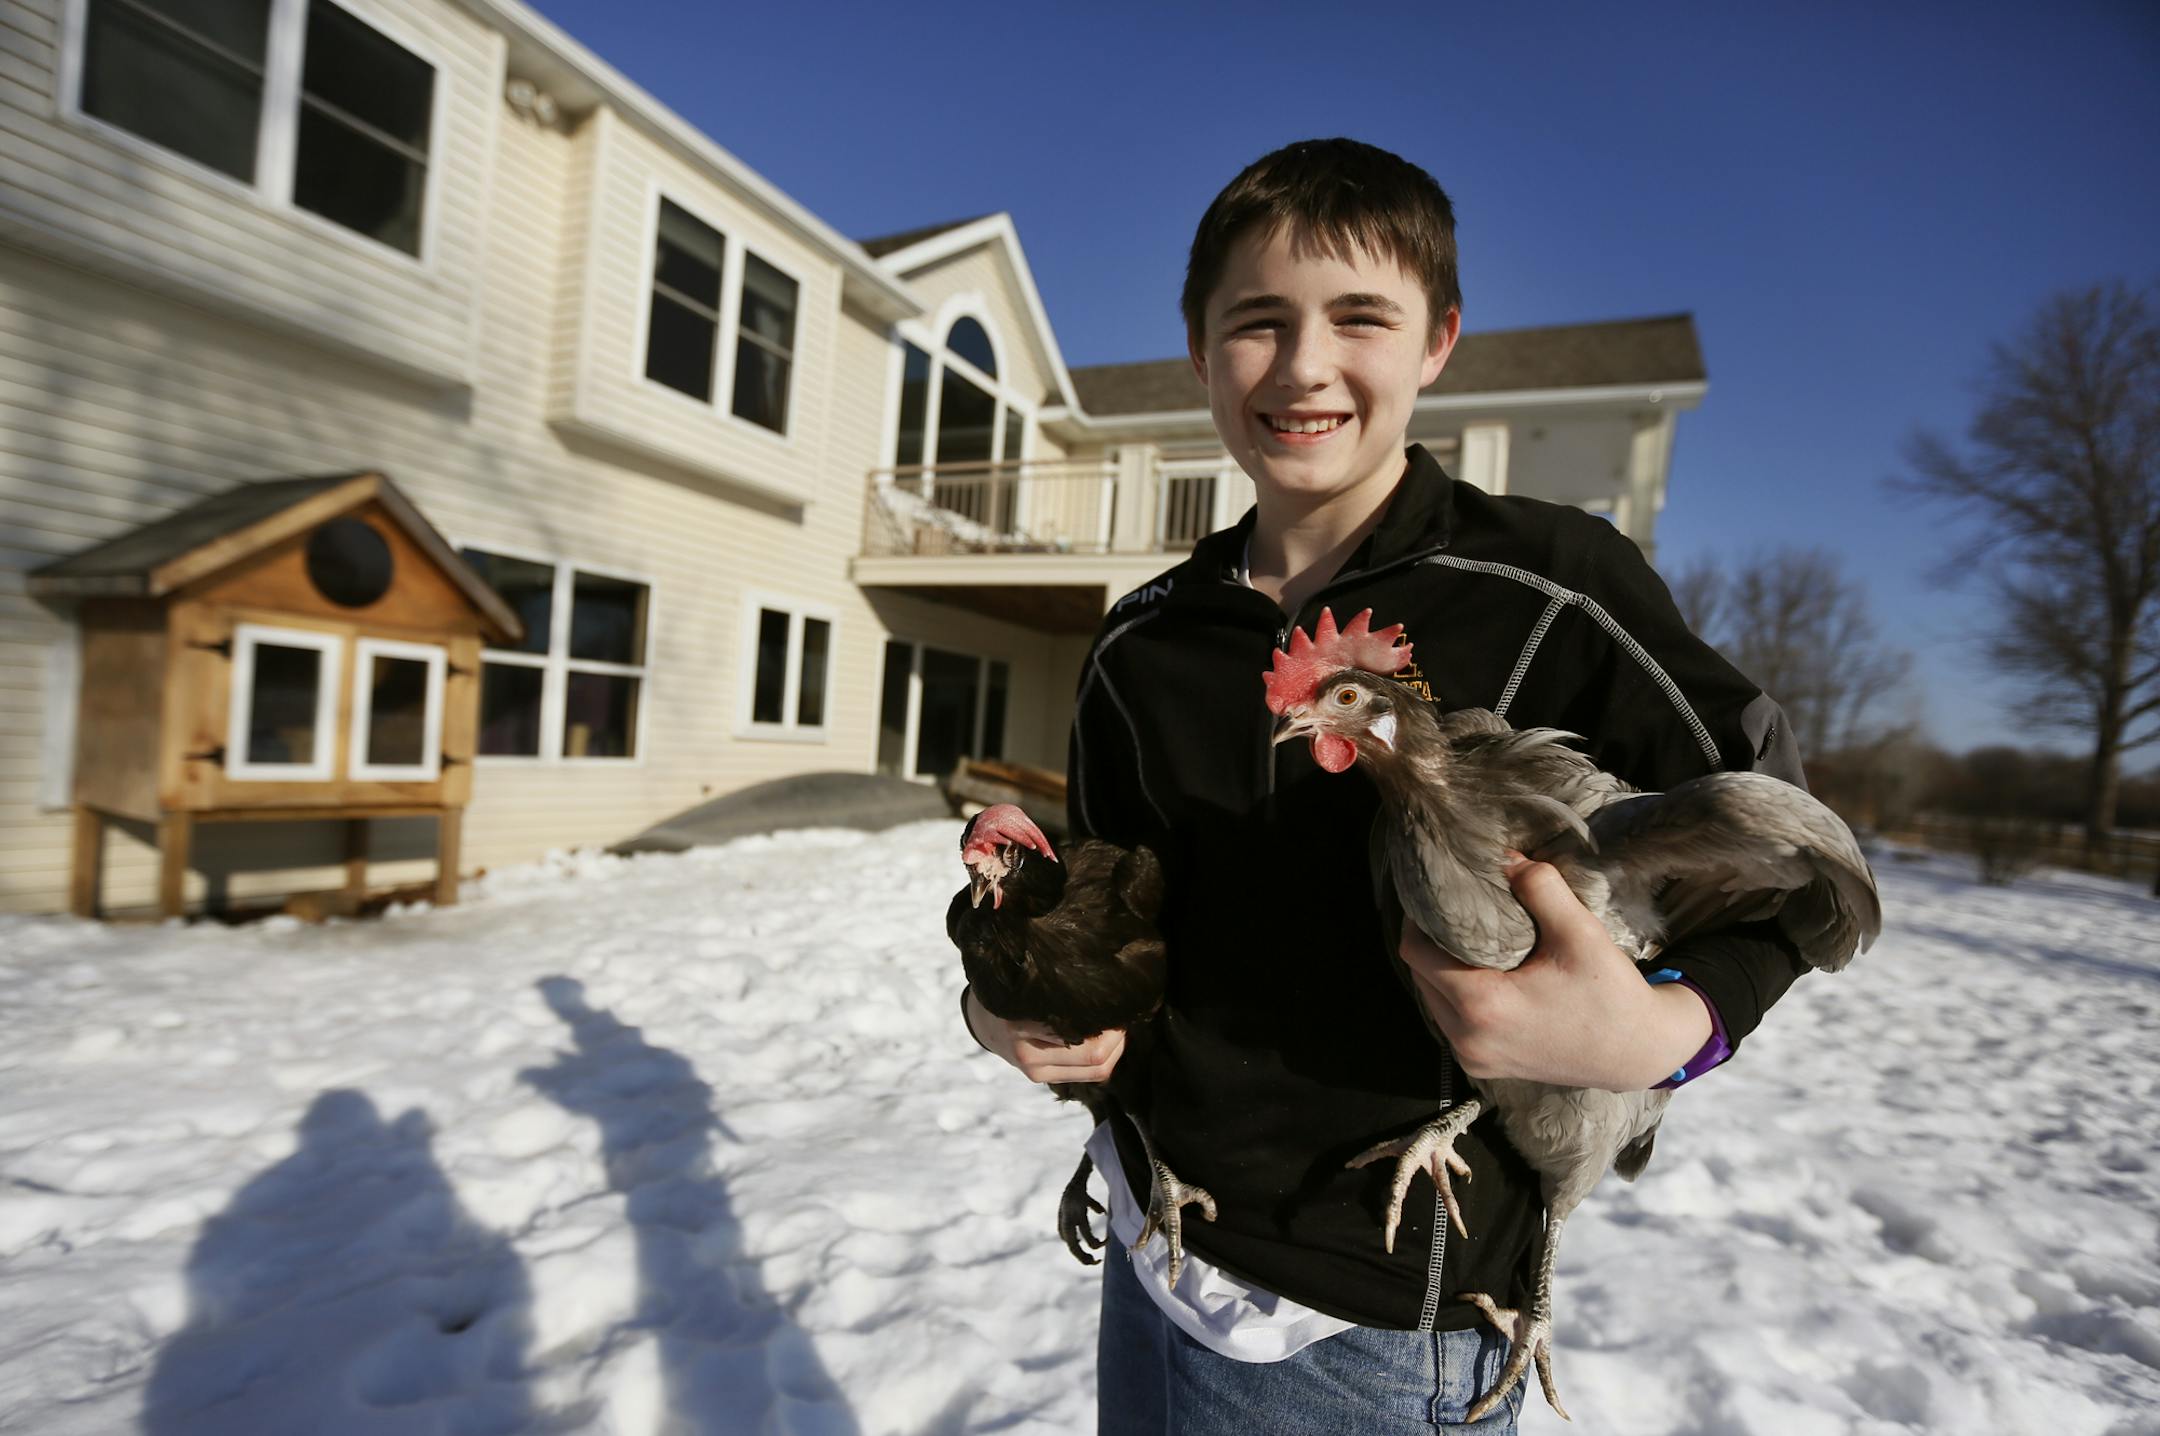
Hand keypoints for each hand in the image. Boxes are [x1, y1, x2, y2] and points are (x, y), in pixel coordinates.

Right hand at [964, 989, 1126, 1083]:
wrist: (983, 1019)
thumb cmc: (1014, 992)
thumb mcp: (1031, 986)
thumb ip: (1063, 993)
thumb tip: (1109, 994)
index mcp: (1023, 1024)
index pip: (1084, 1034)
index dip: (1112, 1022)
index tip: (1119, 1001)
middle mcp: (1028, 1052)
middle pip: (1096, 1056)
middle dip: (1118, 1036)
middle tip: (1122, 1013)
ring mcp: (1034, 1070)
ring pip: (1098, 1069)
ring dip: (1115, 1048)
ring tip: (1115, 1026)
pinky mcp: (1040, 1077)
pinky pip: (1089, 1074)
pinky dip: (1104, 1057)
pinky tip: (1104, 1040)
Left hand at [1399, 859, 1710, 1090]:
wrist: (1640, 1053)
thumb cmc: (1612, 994)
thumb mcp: (1580, 932)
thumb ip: (1539, 887)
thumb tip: (1503, 858)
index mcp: (1483, 1007)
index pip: (1416, 951)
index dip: (1420, 917)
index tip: (1440, 893)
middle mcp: (1467, 1039)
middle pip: (1419, 974)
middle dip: (1432, 940)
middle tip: (1457, 911)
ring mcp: (1474, 1058)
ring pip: (1431, 998)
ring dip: (1443, 967)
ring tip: (1471, 939)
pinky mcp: (1484, 1065)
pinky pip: (1450, 1020)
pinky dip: (1457, 993)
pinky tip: (1484, 971)